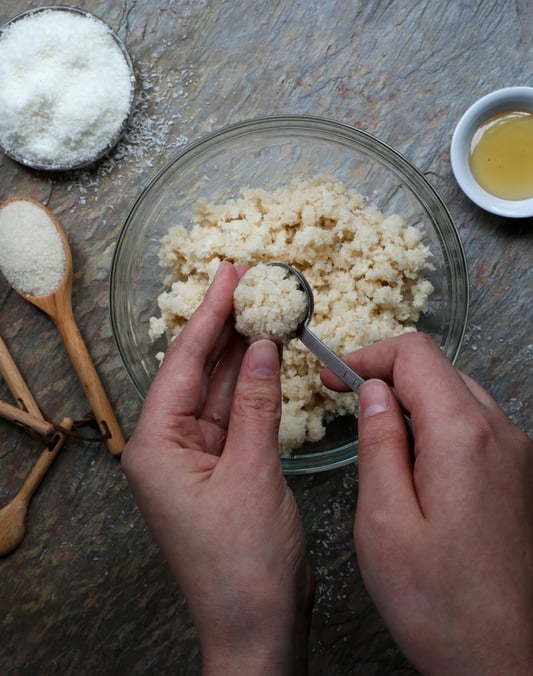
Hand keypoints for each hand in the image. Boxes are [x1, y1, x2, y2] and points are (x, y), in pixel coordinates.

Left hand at [122, 262, 313, 675]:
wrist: (258, 625)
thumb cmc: (244, 563)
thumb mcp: (253, 473)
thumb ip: (260, 405)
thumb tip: (265, 347)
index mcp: (157, 445)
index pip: (183, 363)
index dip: (208, 315)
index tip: (228, 274)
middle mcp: (169, 446)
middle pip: (199, 371)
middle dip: (224, 327)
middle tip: (248, 281)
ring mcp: (196, 456)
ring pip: (221, 390)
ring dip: (243, 353)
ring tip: (263, 307)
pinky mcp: (222, 467)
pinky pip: (237, 414)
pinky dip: (255, 387)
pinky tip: (269, 355)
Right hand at [322, 333, 532, 675]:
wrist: (505, 659)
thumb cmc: (441, 605)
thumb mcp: (384, 521)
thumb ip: (377, 443)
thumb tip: (374, 393)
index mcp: (462, 436)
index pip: (415, 354)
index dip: (368, 356)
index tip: (335, 377)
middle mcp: (500, 434)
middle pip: (438, 368)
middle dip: (387, 374)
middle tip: (346, 399)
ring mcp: (517, 453)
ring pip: (456, 393)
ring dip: (412, 398)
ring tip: (376, 432)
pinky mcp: (518, 474)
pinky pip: (474, 425)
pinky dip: (437, 423)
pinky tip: (414, 460)